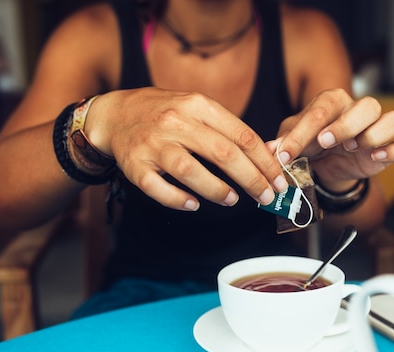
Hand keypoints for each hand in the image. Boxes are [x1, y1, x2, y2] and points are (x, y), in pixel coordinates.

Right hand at [87, 88, 288, 210]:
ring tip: (233, 200)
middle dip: (251, 179)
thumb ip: (228, 130)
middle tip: (267, 197)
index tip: (279, 180)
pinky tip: (194, 204)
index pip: (241, 134)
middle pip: (222, 153)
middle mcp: (175, 121)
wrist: (114, 114)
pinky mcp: (133, 165)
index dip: (265, 161)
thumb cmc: (166, 114)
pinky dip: (178, 199)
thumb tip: (269, 156)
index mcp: (197, 105)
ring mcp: (153, 143)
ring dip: (217, 190)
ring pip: (190, 170)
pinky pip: (157, 188)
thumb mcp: (197, 109)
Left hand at [266, 89, 393, 187]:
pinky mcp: (391, 147)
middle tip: (324, 143)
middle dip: (345, 125)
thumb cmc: (311, 146)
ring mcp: (379, 128)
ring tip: (352, 148)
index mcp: (333, 102)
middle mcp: (360, 110)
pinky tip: (376, 158)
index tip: (286, 154)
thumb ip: (284, 143)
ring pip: (393, 120)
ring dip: (374, 135)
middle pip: (368, 106)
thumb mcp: (293, 142)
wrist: (328, 166)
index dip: (302, 134)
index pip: (321, 110)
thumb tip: (271, 150)